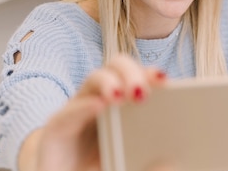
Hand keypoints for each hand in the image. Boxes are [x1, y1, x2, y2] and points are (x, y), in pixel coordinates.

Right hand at [18, 54, 166, 170]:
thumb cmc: (98, 169)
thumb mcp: (128, 163)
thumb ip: (147, 162)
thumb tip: (171, 163)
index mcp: (121, 105)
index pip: (137, 77)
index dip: (150, 74)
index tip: (165, 80)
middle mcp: (99, 99)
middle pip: (116, 67)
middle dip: (132, 73)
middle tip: (143, 93)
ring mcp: (78, 109)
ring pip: (94, 78)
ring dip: (111, 82)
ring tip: (124, 96)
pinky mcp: (57, 127)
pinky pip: (70, 110)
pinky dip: (85, 106)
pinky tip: (99, 106)